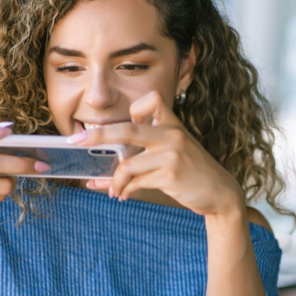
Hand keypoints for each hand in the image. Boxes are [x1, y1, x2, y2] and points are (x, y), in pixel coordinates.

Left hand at [70, 91, 244, 217]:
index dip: (136, 108)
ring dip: (115, 181)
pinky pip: (136, 182)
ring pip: (127, 165)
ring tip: (115, 190)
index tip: (130, 120)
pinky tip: (124, 196)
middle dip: (97, 136)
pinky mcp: (170, 175)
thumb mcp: (177, 149)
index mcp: (172, 124)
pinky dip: (125, 190)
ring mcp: (171, 155)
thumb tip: (105, 163)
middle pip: (126, 129)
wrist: (220, 192)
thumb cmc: (193, 171)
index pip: (151, 100)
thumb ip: (148, 148)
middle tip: (76, 142)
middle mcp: (171, 135)